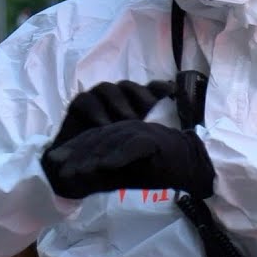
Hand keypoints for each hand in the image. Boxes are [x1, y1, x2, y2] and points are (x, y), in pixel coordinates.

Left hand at [41, 121, 214, 199]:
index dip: (73, 148)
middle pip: (97, 140)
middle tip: (59, 168)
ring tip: (76, 171)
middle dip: (76, 154)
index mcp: (120, 133)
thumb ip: (107, 173)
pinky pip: (131, 147)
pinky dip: (118, 156)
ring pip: (111, 143)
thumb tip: (82, 180)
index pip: (92, 138)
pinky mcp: (153, 140)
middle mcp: (127, 129)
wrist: (191, 164)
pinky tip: (104, 166)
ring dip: (92, 157)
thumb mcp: (128, 172)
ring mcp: (140, 132)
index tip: (55, 160)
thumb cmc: (160, 168)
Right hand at [53, 80, 175, 148]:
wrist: (78, 170)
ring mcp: (96, 98)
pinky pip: (86, 99)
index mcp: (133, 104)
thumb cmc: (110, 158)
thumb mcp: (135, 149)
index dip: (159, 88)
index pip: (148, 90)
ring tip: (128, 119)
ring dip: (119, 103)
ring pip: (108, 89)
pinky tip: (104, 125)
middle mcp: (116, 97)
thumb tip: (178, 137)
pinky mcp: (78, 103)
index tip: (171, 90)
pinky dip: (96, 111)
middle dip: (140, 95)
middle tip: (148, 108)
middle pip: (130, 87)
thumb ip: (151, 138)